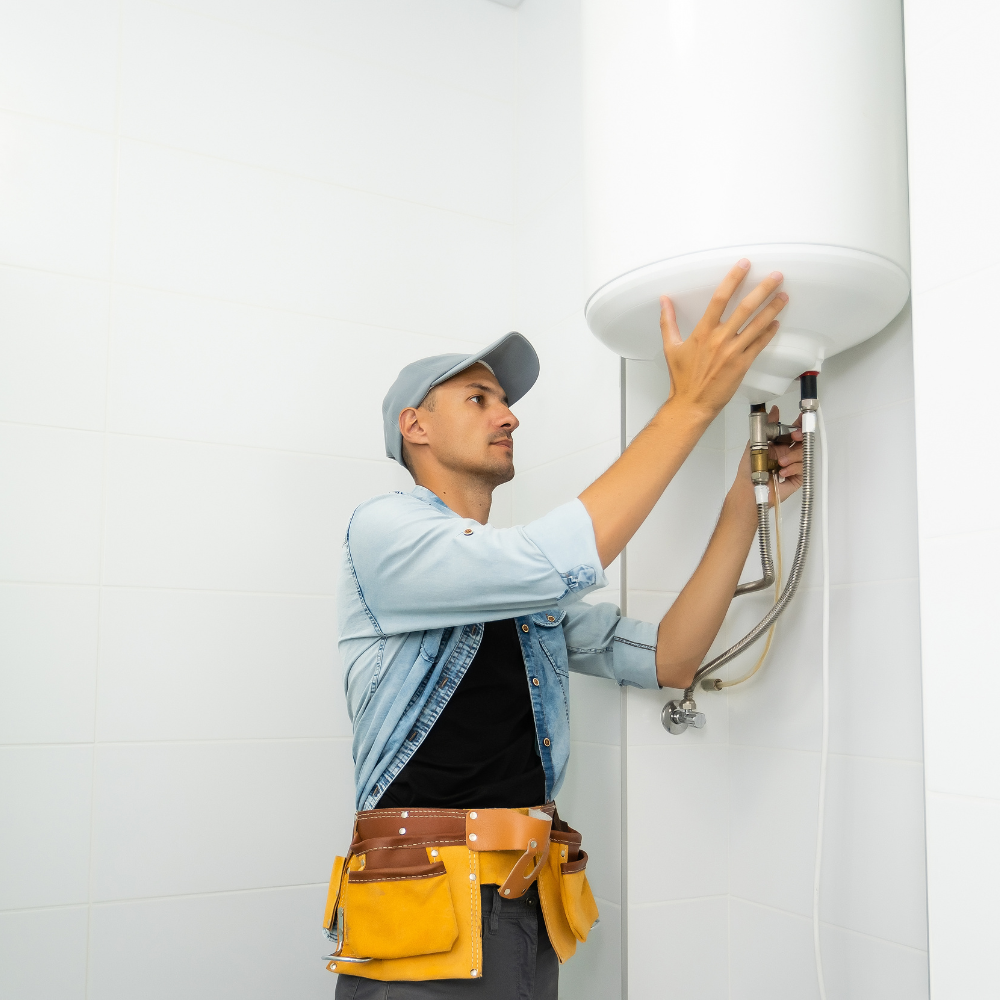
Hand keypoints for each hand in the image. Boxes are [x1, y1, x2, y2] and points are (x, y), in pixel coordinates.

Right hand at [660, 260, 787, 420]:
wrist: (691, 404)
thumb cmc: (682, 379)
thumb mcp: (671, 347)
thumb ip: (668, 321)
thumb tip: (664, 300)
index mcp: (702, 332)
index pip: (719, 299)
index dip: (733, 280)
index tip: (744, 265)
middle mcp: (720, 339)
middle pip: (745, 308)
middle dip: (763, 290)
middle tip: (776, 276)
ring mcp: (733, 352)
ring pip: (757, 325)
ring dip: (772, 309)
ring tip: (784, 296)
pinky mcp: (742, 365)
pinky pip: (759, 345)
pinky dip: (769, 332)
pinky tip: (776, 323)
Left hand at [731, 406, 803, 510]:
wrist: (750, 488)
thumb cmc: (750, 469)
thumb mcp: (756, 443)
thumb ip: (767, 426)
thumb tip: (774, 410)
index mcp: (779, 446)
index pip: (793, 433)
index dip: (799, 425)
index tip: (801, 418)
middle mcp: (787, 455)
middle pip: (802, 442)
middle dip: (800, 437)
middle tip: (795, 437)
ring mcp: (793, 466)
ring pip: (803, 454)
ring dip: (793, 456)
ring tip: (780, 463)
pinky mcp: (797, 478)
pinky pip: (803, 469)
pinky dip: (792, 469)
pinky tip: (782, 473)